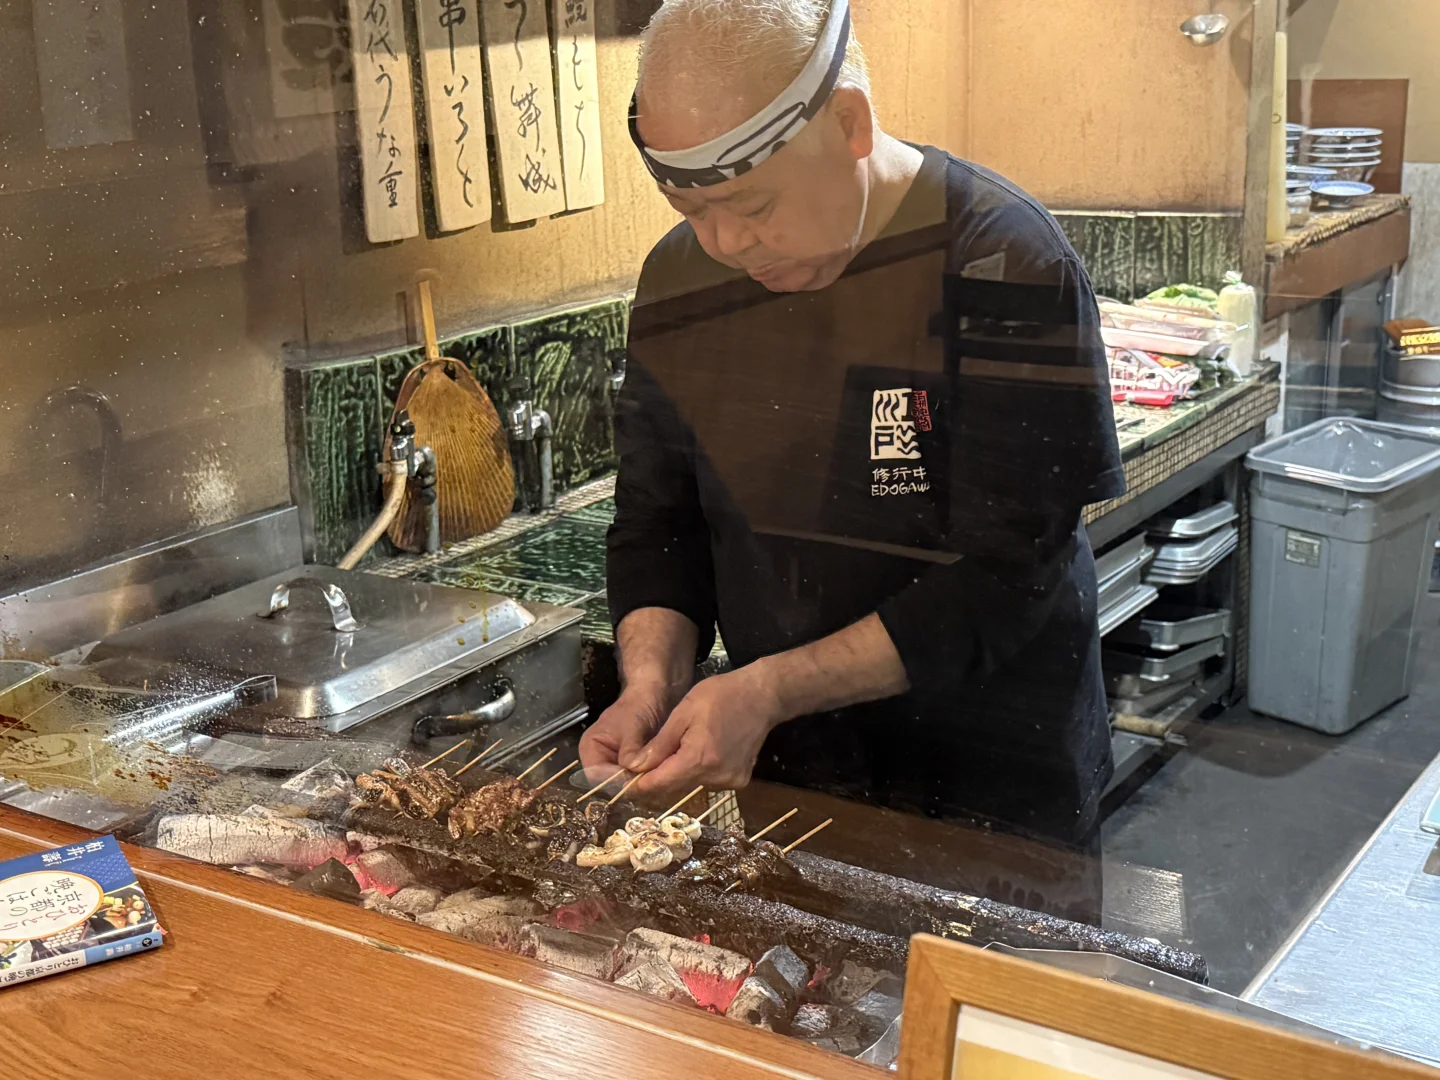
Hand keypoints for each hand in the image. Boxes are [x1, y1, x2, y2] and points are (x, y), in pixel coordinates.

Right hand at [579, 686, 673, 780]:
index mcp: (590, 748)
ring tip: (657, 780)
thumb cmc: (638, 707)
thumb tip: (630, 769)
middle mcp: (598, 760)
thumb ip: (630, 749)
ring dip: (638, 784)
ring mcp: (614, 764)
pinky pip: (633, 780)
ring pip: (622, 784)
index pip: (596, 776)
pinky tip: (658, 777)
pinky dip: (644, 779)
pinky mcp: (628, 767)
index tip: (637, 782)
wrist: (652, 696)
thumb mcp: (633, 726)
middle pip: (608, 784)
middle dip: (628, 785)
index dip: (615, 782)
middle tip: (650, 783)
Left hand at [627, 663, 789, 796]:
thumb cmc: (721, 696)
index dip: (637, 784)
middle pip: (673, 788)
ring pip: (690, 785)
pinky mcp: (739, 781)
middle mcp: (715, 777)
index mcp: (699, 759)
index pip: (658, 784)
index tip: (622, 778)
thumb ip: (659, 745)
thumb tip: (633, 767)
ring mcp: (730, 781)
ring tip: (682, 746)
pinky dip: (699, 771)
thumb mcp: (683, 712)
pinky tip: (703, 750)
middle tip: (645, 760)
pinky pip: (708, 782)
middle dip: (657, 776)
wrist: (763, 697)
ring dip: (679, 772)